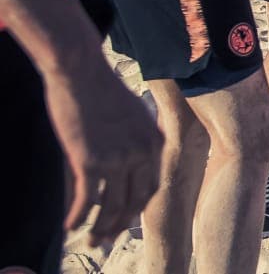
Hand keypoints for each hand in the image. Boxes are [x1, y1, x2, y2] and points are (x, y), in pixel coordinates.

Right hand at [44, 55, 161, 245]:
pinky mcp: (91, 160)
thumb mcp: (129, 115)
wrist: (81, 70)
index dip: (138, 207)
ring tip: (89, 240)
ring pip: (112, 206)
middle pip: (136, 201)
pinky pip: (88, 200)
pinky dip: (79, 217)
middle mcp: (142, 152)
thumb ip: (132, 140)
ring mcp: (118, 157)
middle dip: (121, 224)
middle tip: (107, 239)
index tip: (126, 219)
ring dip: (100, 228)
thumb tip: (123, 165)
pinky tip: (70, 226)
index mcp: (154, 141)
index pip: (152, 185)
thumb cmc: (101, 90)